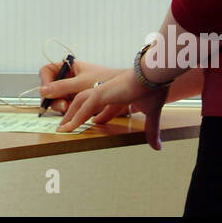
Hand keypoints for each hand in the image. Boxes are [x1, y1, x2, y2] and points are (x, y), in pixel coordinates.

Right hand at [38, 58, 125, 118]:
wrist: (129, 88)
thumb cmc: (106, 79)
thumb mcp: (81, 83)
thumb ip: (61, 87)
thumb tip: (42, 91)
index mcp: (70, 67)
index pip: (48, 71)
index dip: (45, 81)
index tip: (47, 92)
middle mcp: (71, 78)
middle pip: (52, 88)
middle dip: (55, 98)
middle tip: (63, 106)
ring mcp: (76, 89)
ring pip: (60, 99)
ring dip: (63, 106)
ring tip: (70, 110)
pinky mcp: (83, 101)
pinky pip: (71, 107)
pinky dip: (72, 112)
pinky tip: (77, 116)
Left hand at [48, 64, 171, 149]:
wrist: (154, 75)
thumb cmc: (154, 89)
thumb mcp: (151, 113)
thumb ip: (151, 130)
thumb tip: (158, 147)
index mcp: (118, 93)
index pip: (105, 106)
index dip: (100, 116)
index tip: (96, 123)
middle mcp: (107, 90)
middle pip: (86, 102)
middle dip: (77, 113)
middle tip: (69, 125)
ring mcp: (102, 90)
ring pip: (80, 103)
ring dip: (71, 115)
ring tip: (63, 128)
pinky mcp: (101, 93)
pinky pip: (84, 109)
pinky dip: (75, 119)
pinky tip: (68, 128)